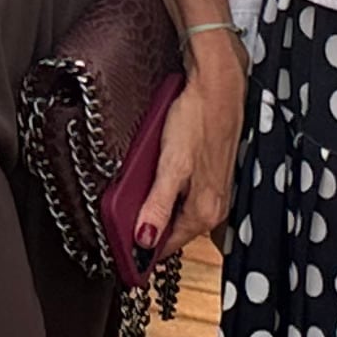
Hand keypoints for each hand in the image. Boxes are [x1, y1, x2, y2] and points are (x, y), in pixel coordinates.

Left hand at [138, 35, 247, 257]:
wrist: (217, 87)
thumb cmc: (198, 120)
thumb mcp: (170, 166)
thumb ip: (157, 206)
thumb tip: (142, 240)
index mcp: (204, 212)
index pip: (166, 247)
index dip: (140, 249)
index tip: (119, 248)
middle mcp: (214, 207)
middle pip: (172, 230)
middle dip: (148, 224)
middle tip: (124, 212)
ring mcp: (214, 191)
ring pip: (177, 211)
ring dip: (157, 205)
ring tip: (139, 187)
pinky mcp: (211, 175)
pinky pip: (184, 193)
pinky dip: (168, 189)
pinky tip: (158, 171)